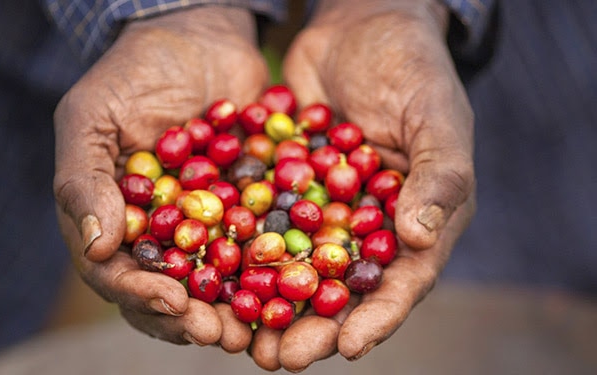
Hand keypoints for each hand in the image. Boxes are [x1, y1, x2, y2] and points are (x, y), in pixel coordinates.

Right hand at [53, 6, 267, 351]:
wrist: (199, 34)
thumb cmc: (133, 71)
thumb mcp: (92, 116)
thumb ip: (83, 180)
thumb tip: (97, 248)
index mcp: (114, 220)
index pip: (118, 273)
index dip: (142, 294)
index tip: (174, 303)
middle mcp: (159, 232)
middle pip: (170, 290)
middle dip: (193, 318)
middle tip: (221, 335)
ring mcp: (204, 222)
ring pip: (217, 280)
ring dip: (234, 309)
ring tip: (255, 330)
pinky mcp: (246, 207)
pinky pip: (259, 244)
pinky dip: (274, 269)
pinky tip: (295, 286)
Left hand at [250, 0, 475, 370]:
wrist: (361, 23)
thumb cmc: (415, 68)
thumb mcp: (438, 117)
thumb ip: (439, 176)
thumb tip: (421, 239)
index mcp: (416, 220)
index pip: (402, 283)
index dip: (377, 319)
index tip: (349, 348)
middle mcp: (367, 225)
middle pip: (342, 288)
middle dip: (312, 326)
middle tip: (278, 357)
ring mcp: (324, 208)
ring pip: (296, 265)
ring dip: (269, 301)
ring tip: (240, 334)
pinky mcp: (286, 186)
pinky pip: (263, 222)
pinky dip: (240, 248)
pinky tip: (212, 271)